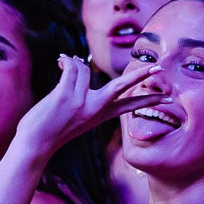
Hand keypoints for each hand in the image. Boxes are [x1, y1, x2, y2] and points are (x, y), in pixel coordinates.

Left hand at [14, 56, 166, 156]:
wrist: (35, 143)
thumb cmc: (52, 129)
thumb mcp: (76, 116)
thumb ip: (83, 94)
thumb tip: (80, 62)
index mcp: (101, 115)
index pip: (131, 105)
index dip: (149, 100)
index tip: (168, 99)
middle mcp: (95, 108)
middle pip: (124, 86)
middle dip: (142, 75)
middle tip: (159, 69)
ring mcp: (81, 102)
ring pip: (85, 67)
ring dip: (73, 62)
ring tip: (64, 64)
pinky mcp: (65, 95)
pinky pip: (71, 67)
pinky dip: (65, 60)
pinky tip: (60, 60)